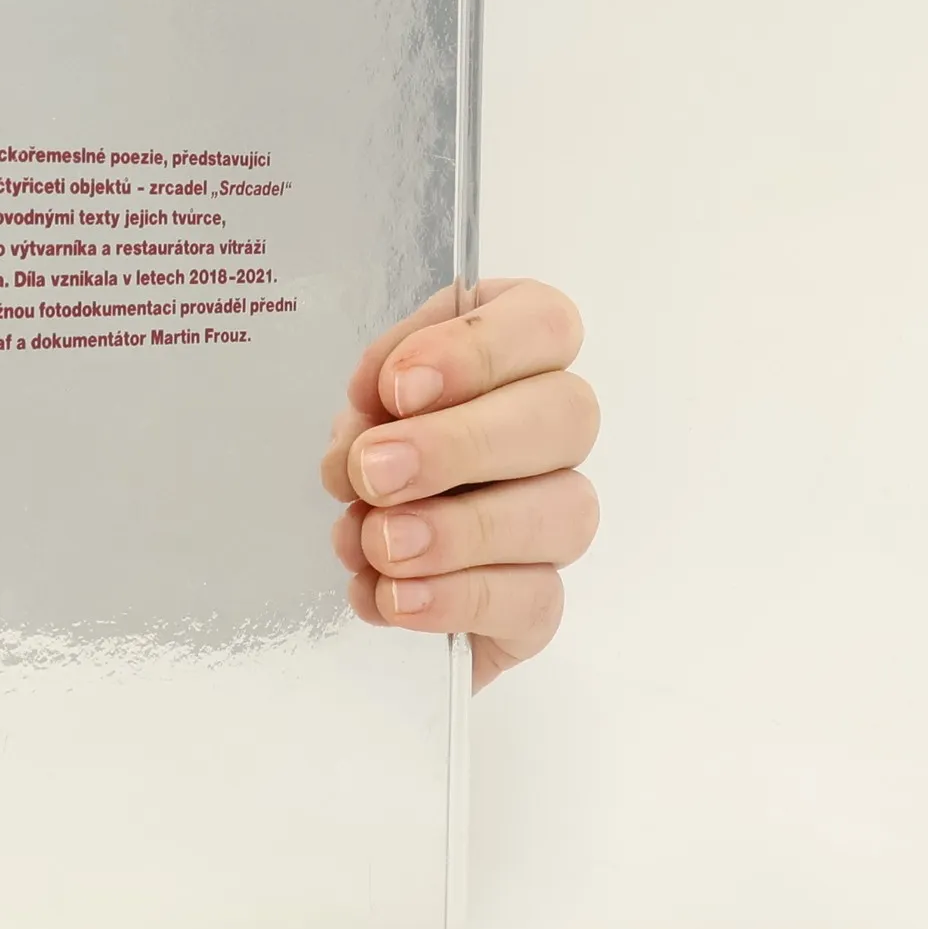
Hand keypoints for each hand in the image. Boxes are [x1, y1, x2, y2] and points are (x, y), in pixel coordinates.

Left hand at [320, 279, 598, 689]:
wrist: (361, 547)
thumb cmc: (374, 449)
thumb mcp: (362, 406)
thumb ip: (375, 396)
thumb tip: (380, 414)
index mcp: (518, 356)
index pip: (545, 325)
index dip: (477, 351)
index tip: (397, 388)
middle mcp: (555, 432)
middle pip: (566, 417)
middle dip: (459, 447)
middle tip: (373, 473)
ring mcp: (558, 516)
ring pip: (563, 514)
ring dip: (459, 531)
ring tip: (378, 543)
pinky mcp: (537, 599)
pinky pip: (536, 603)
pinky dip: (457, 601)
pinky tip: (394, 597)